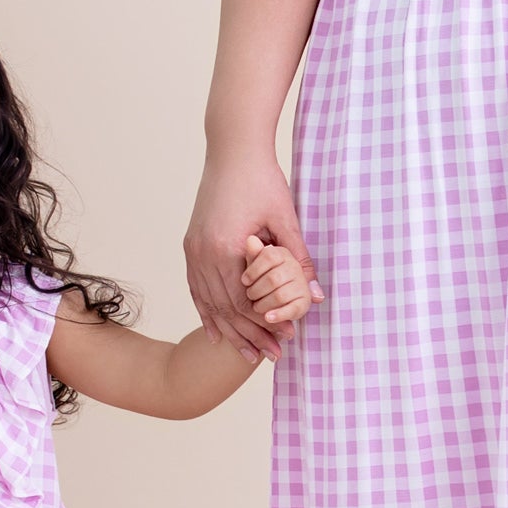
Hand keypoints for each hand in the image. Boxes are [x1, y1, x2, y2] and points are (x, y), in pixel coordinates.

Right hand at [185, 149, 320, 362]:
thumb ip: (299, 260)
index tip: (285, 339)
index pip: (246, 301)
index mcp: (228, 247)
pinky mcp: (191, 244)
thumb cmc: (263, 180)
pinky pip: (196, 287)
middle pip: (227, 308)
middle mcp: (204, 253)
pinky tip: (216, 332)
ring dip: (229, 330)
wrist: (233, 150)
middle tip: (271, 357)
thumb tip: (316, 296)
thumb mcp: (286, 219)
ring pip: (209, 302)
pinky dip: (206, 311)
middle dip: (250, 335)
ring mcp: (193, 249)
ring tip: (246, 354)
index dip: (266, 323)